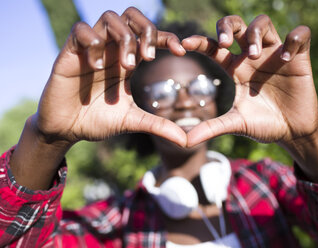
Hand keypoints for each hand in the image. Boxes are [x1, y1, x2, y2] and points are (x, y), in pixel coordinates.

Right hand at [36, 7, 186, 145]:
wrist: (66, 130)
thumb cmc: (97, 121)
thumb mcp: (132, 122)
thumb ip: (158, 126)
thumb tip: (186, 141)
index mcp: (126, 61)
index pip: (150, 37)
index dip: (167, 37)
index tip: (181, 51)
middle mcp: (110, 50)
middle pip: (132, 15)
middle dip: (146, 30)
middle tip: (148, 58)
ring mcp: (90, 49)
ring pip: (110, 17)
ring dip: (123, 38)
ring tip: (126, 66)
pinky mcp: (69, 53)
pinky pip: (80, 30)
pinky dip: (92, 42)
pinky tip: (96, 66)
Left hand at [182, 15, 317, 146]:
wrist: (291, 133)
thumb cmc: (263, 125)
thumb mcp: (236, 124)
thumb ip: (212, 128)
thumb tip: (185, 141)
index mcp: (236, 69)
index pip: (214, 47)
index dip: (200, 41)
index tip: (186, 43)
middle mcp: (253, 57)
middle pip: (237, 25)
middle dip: (228, 26)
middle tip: (225, 43)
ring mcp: (275, 55)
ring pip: (263, 23)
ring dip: (255, 33)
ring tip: (255, 55)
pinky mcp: (299, 58)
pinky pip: (299, 35)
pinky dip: (293, 40)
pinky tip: (285, 58)